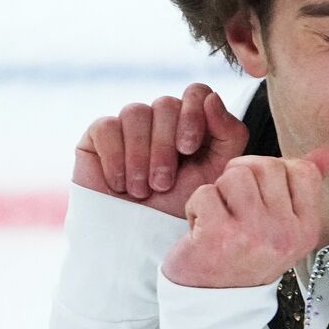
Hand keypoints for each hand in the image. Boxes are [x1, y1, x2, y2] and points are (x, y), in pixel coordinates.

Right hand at [72, 84, 248, 218]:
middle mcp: (162, 118)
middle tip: (163, 184)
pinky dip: (115, 158)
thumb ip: (228, 134)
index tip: (189, 149)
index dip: (193, 114)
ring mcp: (131, 124)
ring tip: (142, 190)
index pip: (196, 92)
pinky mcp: (100, 134)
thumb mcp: (216, 174)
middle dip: (165, 147)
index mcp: (193, 121)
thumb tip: (211, 98)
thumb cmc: (181, 206)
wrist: (140, 236)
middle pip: (166, 104)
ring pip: (136, 112)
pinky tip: (119, 184)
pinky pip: (106, 127)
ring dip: (140, 156)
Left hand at [161, 149, 328, 287]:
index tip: (262, 194)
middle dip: (243, 177)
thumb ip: (304, 188)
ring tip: (220, 217)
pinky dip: (196, 208)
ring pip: (235, 174)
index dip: (275, 171)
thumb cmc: (248, 260)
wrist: (215, 303)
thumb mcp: (285, 228)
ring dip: (219, 191)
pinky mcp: (218, 236)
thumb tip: (324, 154)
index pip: (302, 170)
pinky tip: (202, 229)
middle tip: (235, 205)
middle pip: (266, 165)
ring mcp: (253, 235)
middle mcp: (284, 234)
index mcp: (306, 229)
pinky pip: (205, 192)